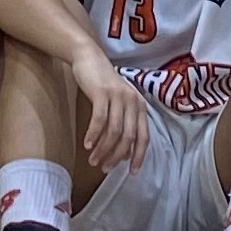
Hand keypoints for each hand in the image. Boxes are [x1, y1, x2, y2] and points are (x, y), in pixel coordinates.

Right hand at [74, 54, 150, 172]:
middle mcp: (133, 101)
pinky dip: (93, 134)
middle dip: (116, 156)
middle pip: (128, 137)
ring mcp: (118, 96)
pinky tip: (86, 144)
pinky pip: (99, 119)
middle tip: (104, 168)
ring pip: (114, 130)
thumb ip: (123, 124)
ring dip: (103, 148)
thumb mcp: (118, 104)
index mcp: (140, 106)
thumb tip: (123, 153)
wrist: (89, 58)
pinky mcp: (102, 92)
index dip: (139, 156)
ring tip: (93, 159)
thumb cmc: (103, 85)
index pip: (144, 137)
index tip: (131, 172)